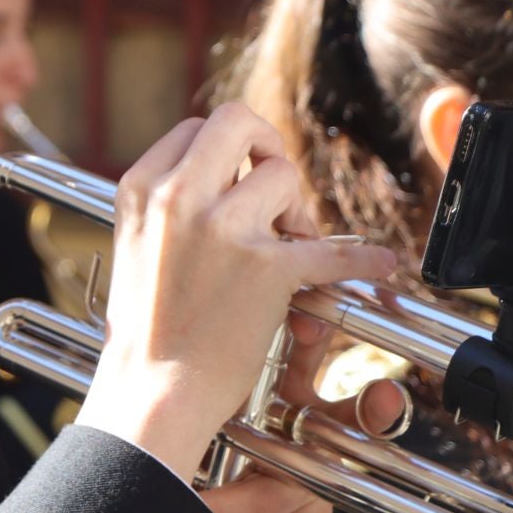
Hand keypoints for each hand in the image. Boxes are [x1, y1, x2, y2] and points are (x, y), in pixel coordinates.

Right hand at [74, 102, 395, 478]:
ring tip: (289, 249)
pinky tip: (376, 265)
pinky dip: (361, 259)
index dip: (227, 149)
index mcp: (141, 187)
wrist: (152, 390)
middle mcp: (177, 197)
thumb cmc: (148, 326)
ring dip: (296, 212)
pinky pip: (330, 249)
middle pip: (237, 122)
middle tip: (274, 183)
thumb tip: (223, 173)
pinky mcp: (264, 267)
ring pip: (284, 176)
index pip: (196, 128)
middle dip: (266, 145)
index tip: (240, 174)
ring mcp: (221, 228)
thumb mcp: (136, 241)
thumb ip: (169, 200)